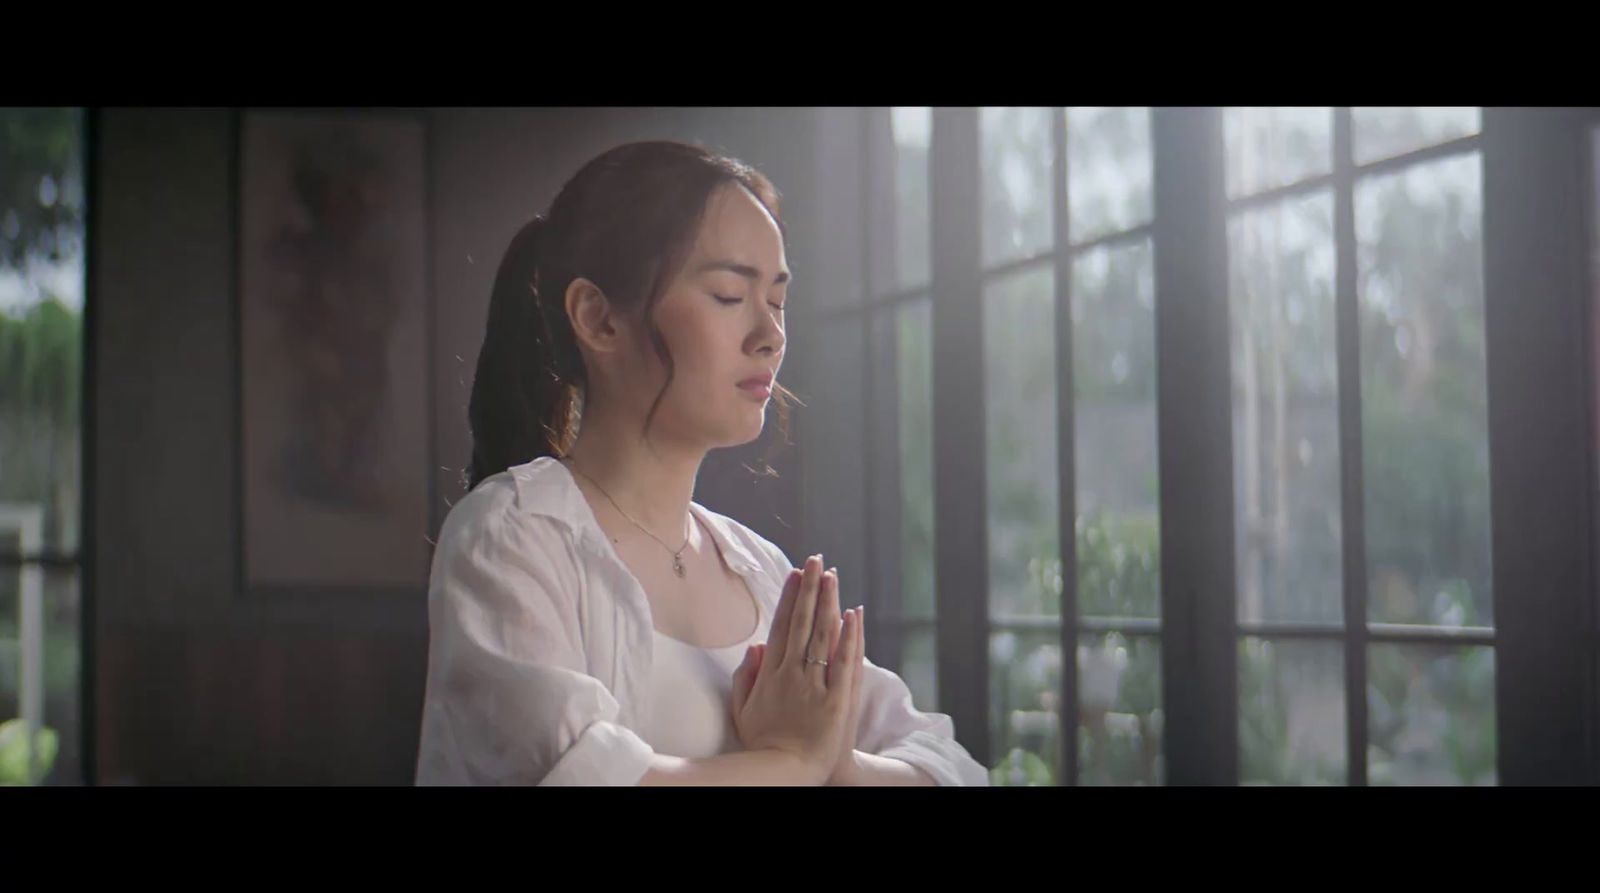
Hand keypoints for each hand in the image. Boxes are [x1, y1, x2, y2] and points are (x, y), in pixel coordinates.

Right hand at [730, 555, 862, 784]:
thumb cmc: (763, 744)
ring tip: (833, 575)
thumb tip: (754, 646)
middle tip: (816, 560)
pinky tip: (853, 613)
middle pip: (802, 623)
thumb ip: (745, 677)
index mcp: (770, 674)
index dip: (790, 598)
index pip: (781, 627)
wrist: (785, 773)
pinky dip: (849, 636)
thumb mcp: (743, 710)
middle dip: (810, 589)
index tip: (796, 574)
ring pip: (823, 635)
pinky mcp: (836, 699)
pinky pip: (843, 662)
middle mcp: (792, 673)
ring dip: (829, 602)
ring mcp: (814, 685)